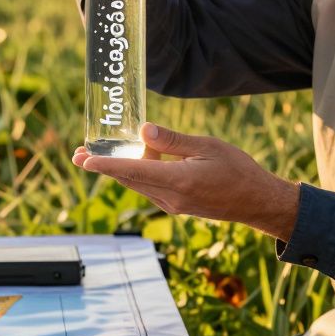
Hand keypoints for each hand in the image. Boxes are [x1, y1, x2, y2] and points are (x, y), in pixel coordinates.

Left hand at [72, 122, 299, 241]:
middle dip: (102, 167)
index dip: (105, 165)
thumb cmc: (238, 170)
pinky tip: (134, 160)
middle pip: (128, 179)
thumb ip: (173, 140)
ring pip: (138, 184)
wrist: (257, 202)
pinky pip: (149, 188)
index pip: (133, 171)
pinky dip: (137, 174)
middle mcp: (170, 198)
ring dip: (117, 170)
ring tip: (95, 157)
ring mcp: (173, 205)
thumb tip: (144, 130)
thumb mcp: (207, 146)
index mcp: (178, 181)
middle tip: (78, 154)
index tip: (83, 160)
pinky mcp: (177, 206)